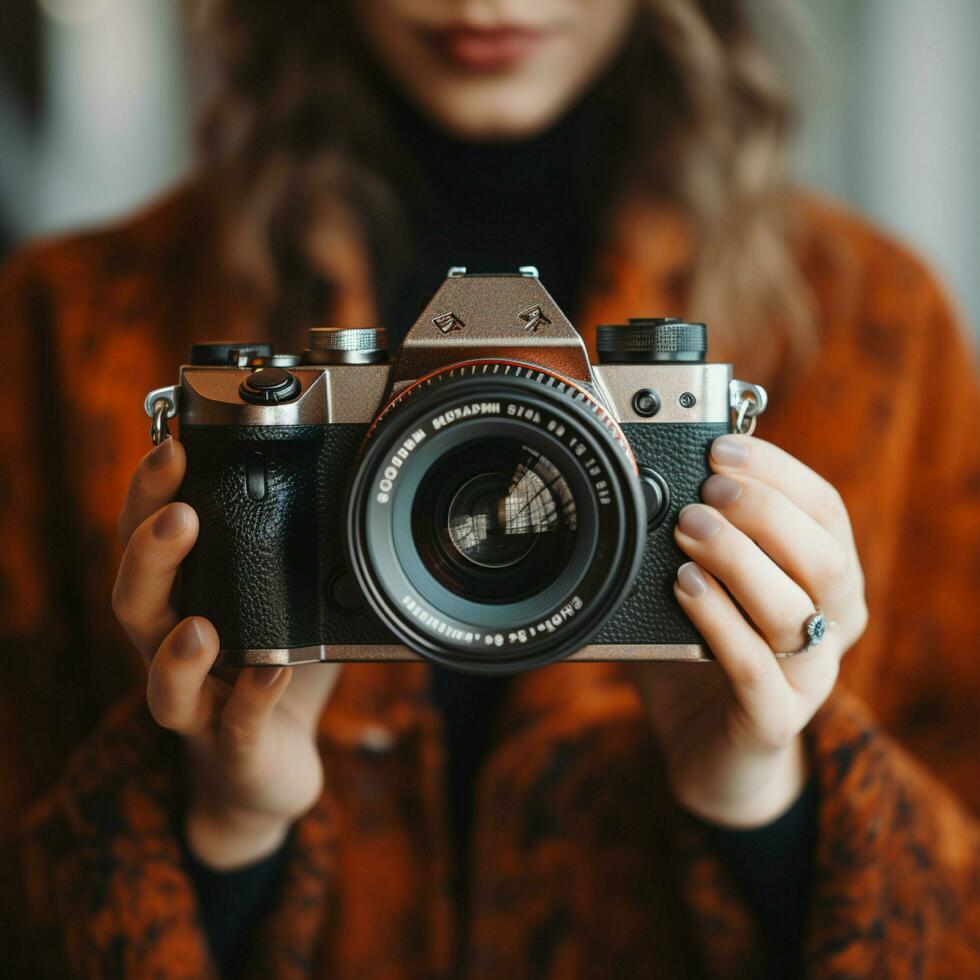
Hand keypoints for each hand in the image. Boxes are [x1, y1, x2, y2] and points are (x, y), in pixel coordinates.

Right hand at [112, 437, 340, 867]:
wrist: (268, 767)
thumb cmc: (272, 670)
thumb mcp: (283, 601)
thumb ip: (295, 551)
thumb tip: (343, 474)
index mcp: (182, 603)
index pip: (145, 542)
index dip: (148, 497)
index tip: (172, 449)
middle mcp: (173, 651)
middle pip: (136, 603)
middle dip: (151, 558)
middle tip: (181, 517)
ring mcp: (200, 707)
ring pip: (165, 682)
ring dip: (178, 654)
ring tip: (202, 625)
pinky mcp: (235, 750)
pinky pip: (237, 727)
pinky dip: (253, 701)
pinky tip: (273, 673)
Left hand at [629, 434, 867, 827]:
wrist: (712, 751)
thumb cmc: (704, 653)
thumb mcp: (703, 581)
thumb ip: (690, 534)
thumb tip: (642, 469)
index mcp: (824, 579)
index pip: (824, 510)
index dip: (777, 472)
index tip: (722, 447)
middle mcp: (831, 624)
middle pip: (825, 557)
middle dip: (765, 511)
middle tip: (704, 493)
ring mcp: (807, 677)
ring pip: (797, 612)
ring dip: (741, 561)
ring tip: (687, 531)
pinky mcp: (772, 720)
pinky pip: (755, 671)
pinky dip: (720, 622)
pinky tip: (684, 589)